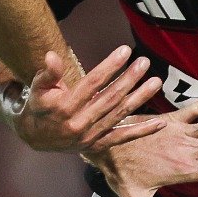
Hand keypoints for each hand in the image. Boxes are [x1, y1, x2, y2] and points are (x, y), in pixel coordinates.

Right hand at [12, 47, 164, 152]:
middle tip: (144, 62)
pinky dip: (142, 131)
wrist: (36, 137)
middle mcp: (81, 123)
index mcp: (66, 107)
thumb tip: (51, 55)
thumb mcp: (38, 88)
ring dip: (140, 98)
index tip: (125, 51)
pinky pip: (123, 137)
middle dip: (130, 78)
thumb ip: (47, 73)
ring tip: (156, 82)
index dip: (110, 66)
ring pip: (120, 114)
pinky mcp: (99, 145)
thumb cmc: (39, 106)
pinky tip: (160, 121)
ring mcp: (92, 136)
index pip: (92, 83)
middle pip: (110, 97)